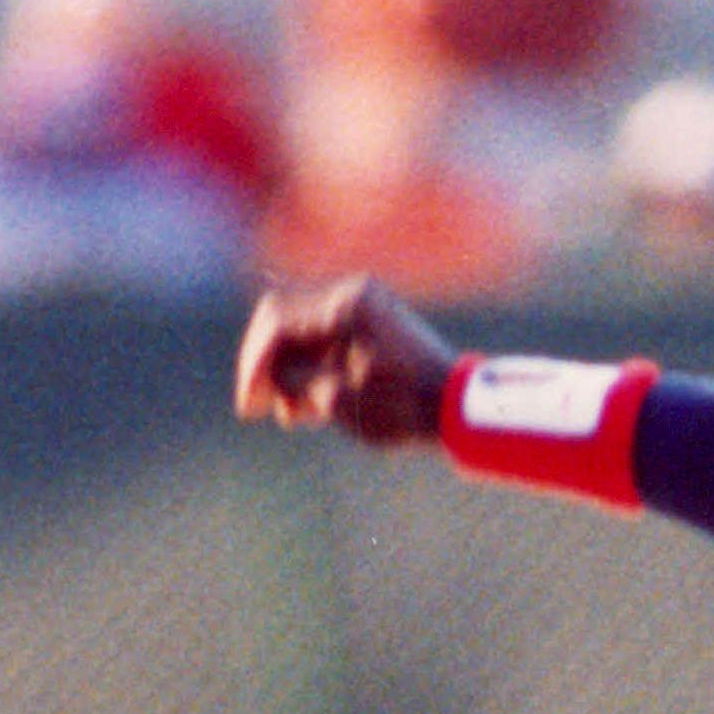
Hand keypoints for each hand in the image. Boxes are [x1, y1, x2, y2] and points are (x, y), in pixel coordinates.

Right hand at [235, 279, 455, 448]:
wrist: (464, 411)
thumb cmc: (404, 407)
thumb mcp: (337, 399)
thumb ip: (294, 378)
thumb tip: (268, 369)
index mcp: (344, 303)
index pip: (276, 320)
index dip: (253, 362)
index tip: (249, 404)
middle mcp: (354, 296)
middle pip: (288, 323)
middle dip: (268, 366)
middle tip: (255, 409)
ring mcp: (368, 311)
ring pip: (308, 336)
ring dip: (291, 373)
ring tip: (289, 416)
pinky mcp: (378, 331)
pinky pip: (332, 344)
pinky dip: (315, 372)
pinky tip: (308, 409)